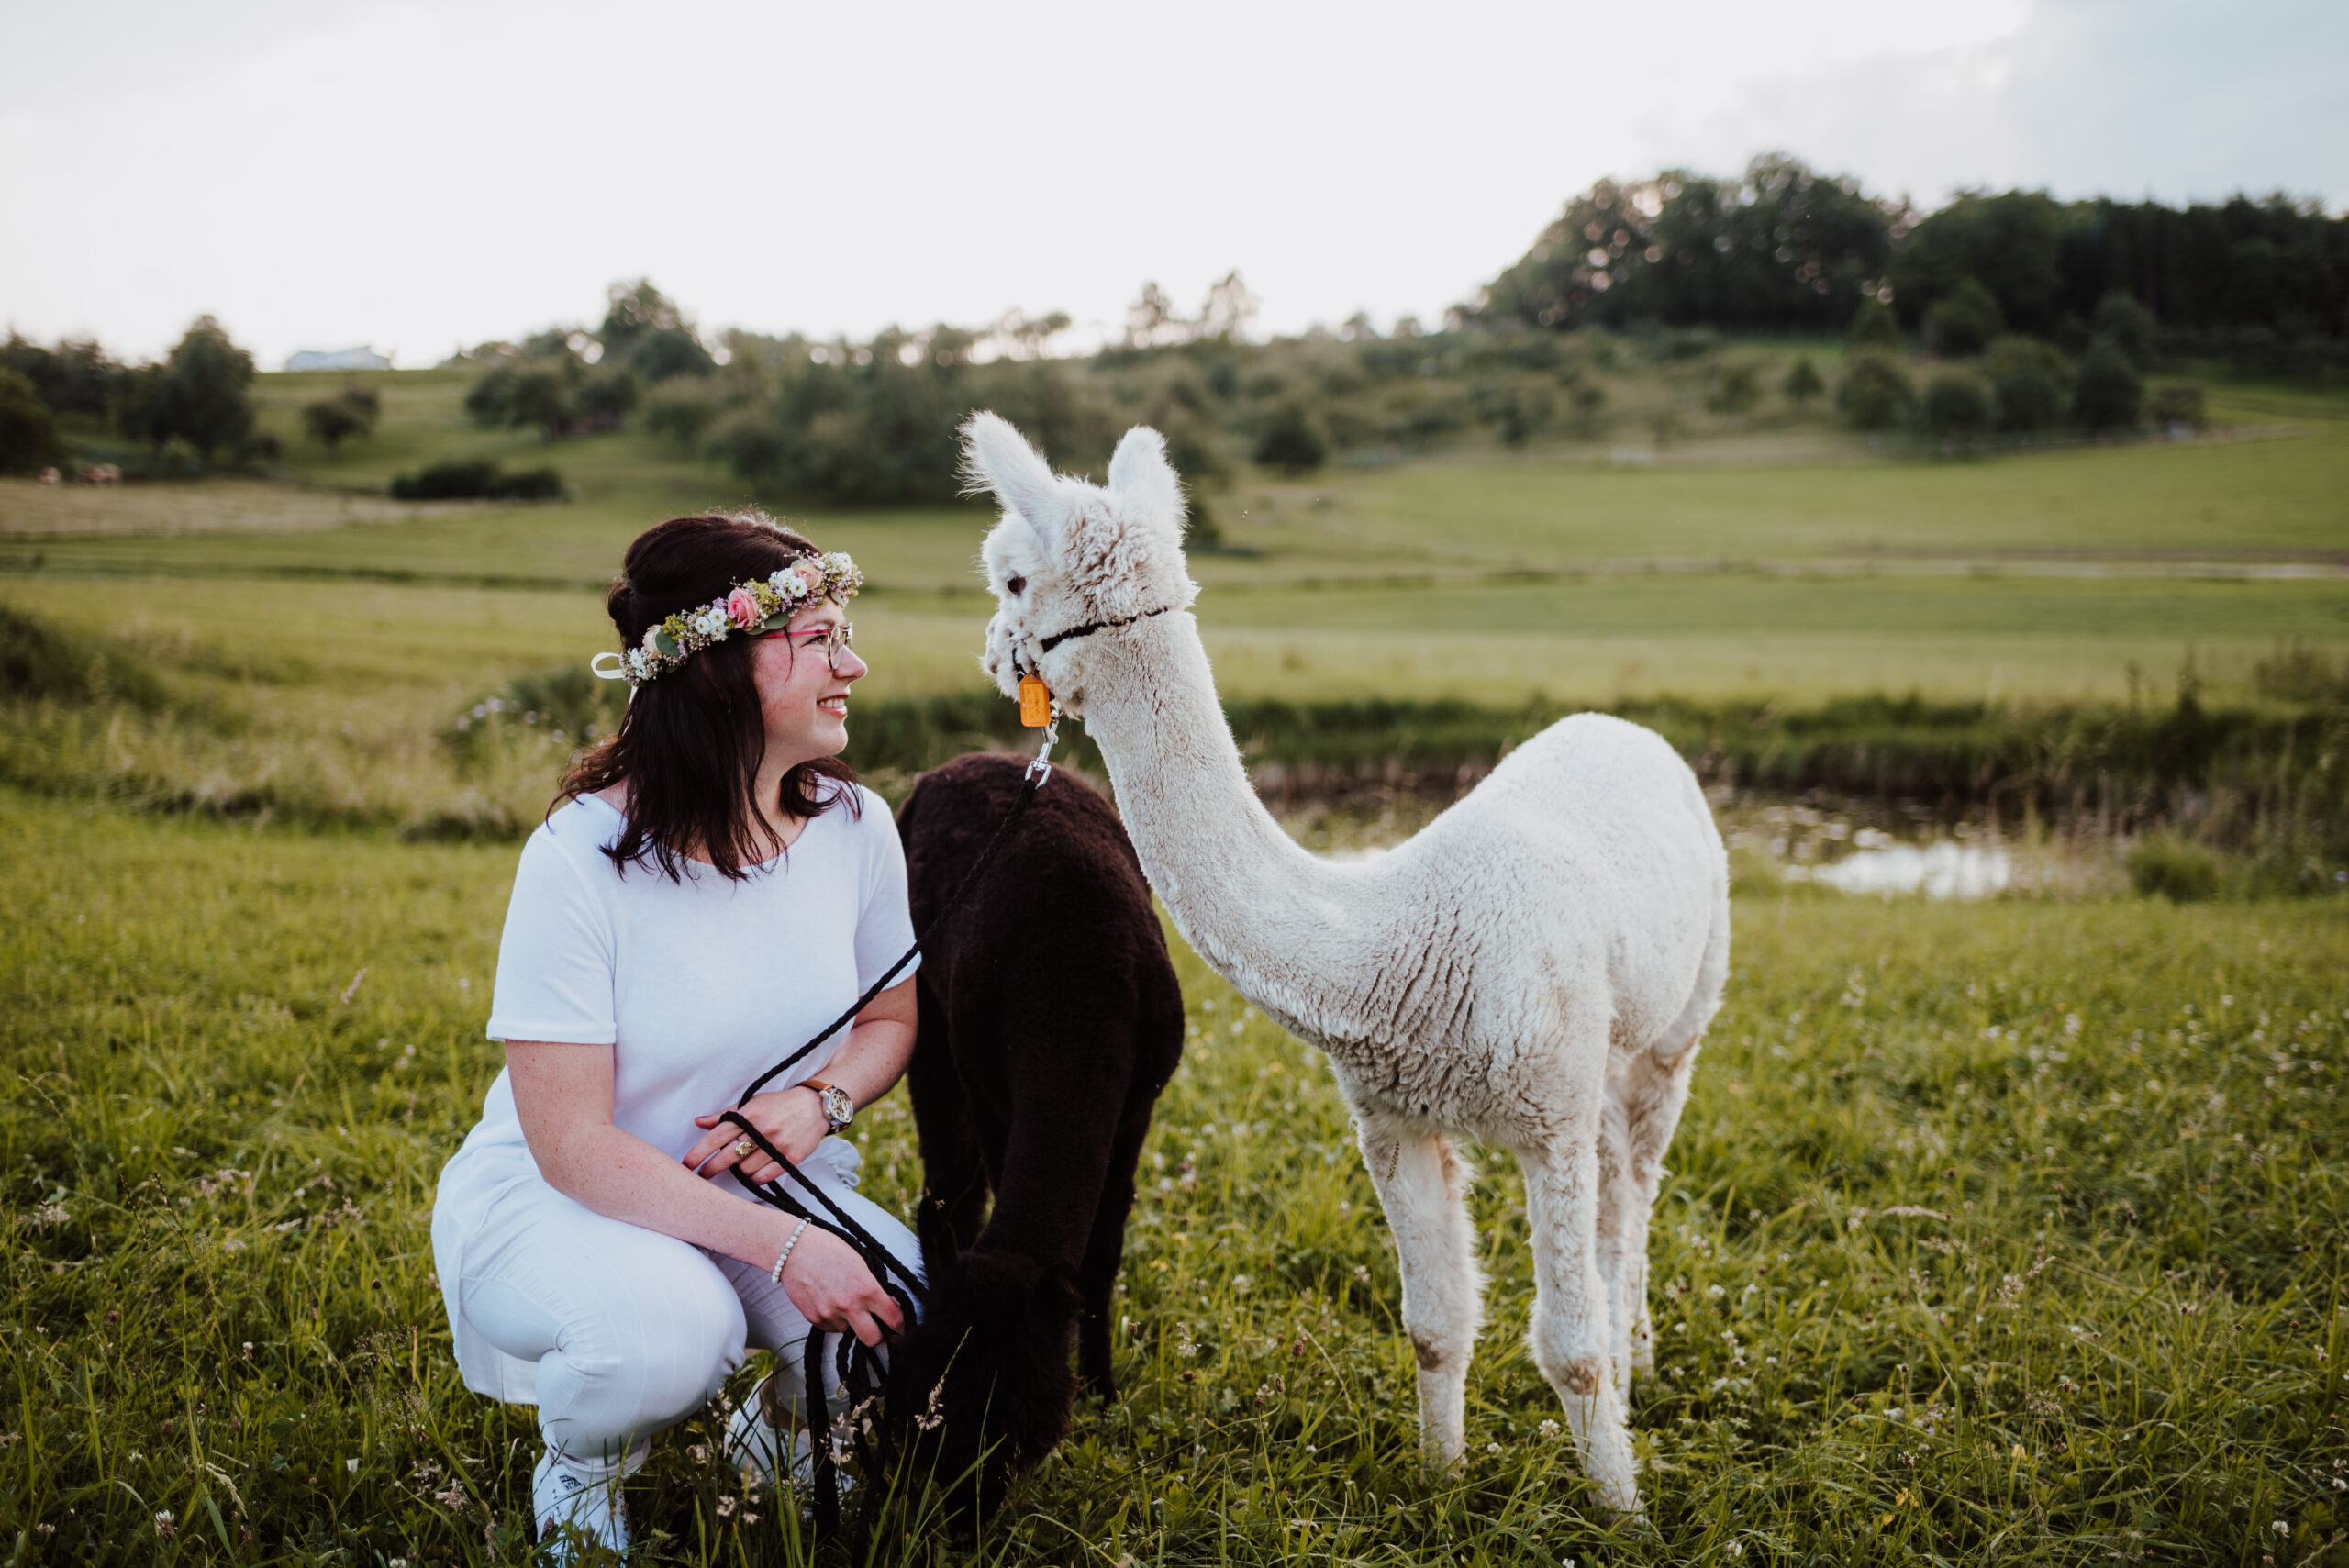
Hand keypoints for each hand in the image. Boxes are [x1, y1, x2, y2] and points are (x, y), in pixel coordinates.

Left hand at [683, 1087, 826, 1185]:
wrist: (816, 1106)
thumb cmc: (780, 1104)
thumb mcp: (752, 1103)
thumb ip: (725, 1115)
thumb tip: (698, 1122)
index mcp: (750, 1114)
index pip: (717, 1136)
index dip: (699, 1152)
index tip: (687, 1164)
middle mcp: (762, 1129)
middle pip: (727, 1156)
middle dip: (710, 1169)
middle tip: (702, 1175)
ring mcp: (777, 1145)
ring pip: (745, 1169)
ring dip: (738, 1170)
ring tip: (740, 1164)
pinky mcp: (790, 1158)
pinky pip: (763, 1176)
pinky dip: (754, 1177)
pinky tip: (753, 1171)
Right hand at [780, 1227, 905, 1346]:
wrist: (794, 1249)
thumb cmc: (828, 1249)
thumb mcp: (861, 1263)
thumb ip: (874, 1286)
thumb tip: (888, 1304)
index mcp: (866, 1288)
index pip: (893, 1318)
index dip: (901, 1325)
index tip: (901, 1328)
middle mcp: (849, 1305)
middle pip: (872, 1340)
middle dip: (877, 1335)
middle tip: (877, 1326)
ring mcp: (830, 1314)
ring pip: (849, 1333)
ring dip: (851, 1323)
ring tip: (843, 1302)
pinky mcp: (814, 1319)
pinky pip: (831, 1328)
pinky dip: (834, 1320)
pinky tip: (829, 1301)